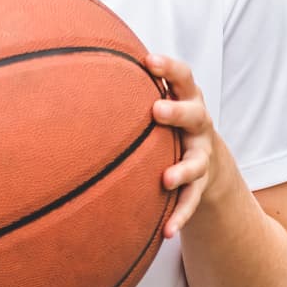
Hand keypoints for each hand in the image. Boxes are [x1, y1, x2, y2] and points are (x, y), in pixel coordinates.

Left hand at [146, 53, 216, 237]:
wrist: (207, 162)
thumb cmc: (167, 122)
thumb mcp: (159, 99)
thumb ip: (131, 85)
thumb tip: (78, 55)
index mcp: (186, 98)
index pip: (184, 77)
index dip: (169, 67)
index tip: (148, 60)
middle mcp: (198, 125)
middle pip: (196, 114)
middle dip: (177, 111)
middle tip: (157, 110)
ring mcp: (202, 156)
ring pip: (197, 162)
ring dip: (183, 169)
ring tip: (166, 179)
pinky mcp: (200, 186)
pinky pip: (191, 202)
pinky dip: (180, 215)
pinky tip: (165, 232)